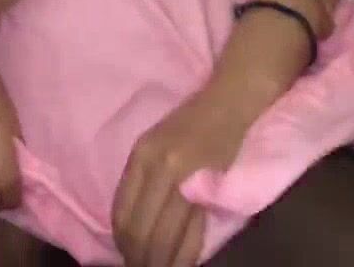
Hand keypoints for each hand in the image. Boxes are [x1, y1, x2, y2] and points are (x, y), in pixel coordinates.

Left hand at [112, 90, 248, 266]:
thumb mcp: (156, 143)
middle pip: (141, 230)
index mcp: (141, 154)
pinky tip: (180, 263)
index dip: (123, 244)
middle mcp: (159, 166)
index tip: (128, 257)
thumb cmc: (192, 122)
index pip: (122, 213)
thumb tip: (131, 226)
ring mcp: (186, 179)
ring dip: (161, 262)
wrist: (230, 102)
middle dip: (140, 258)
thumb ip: (143, 179)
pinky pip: (192, 234)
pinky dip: (184, 256)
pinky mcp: (211, 188)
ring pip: (165, 237)